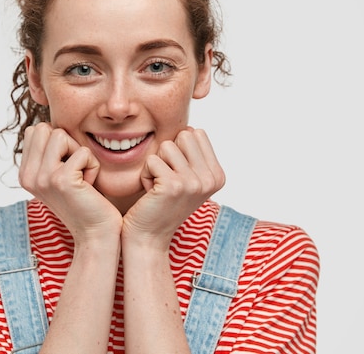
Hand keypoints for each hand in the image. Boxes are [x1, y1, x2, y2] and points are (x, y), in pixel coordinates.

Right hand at [18, 123, 121, 243]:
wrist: (95, 233)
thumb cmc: (84, 200)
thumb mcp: (59, 175)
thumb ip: (49, 153)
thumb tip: (48, 125)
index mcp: (25, 173)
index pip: (36, 130)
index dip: (59, 143)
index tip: (67, 168)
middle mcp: (28, 175)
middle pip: (46, 129)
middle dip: (67, 144)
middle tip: (75, 171)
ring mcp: (42, 178)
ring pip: (61, 135)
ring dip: (79, 153)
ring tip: (81, 177)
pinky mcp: (61, 180)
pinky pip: (83, 152)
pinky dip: (92, 166)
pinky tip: (89, 186)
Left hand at [122, 128, 224, 249]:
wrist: (149, 237)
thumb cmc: (162, 203)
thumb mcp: (187, 178)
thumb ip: (194, 154)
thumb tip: (190, 127)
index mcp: (218, 175)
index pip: (197, 133)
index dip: (179, 149)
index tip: (177, 174)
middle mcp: (211, 179)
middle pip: (184, 134)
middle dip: (168, 154)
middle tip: (166, 179)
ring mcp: (194, 182)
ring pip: (166, 145)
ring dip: (155, 165)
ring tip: (158, 186)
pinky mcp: (173, 185)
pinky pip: (152, 160)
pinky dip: (145, 175)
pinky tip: (151, 193)